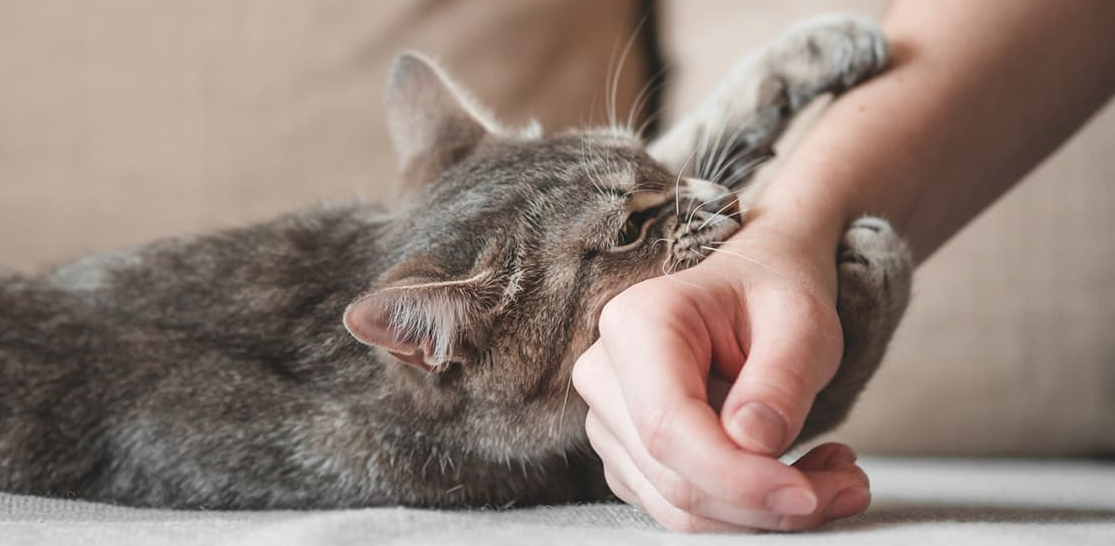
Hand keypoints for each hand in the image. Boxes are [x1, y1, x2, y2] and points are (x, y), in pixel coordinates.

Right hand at [572, 221, 870, 531]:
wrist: (754, 287)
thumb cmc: (771, 293)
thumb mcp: (802, 320)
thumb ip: (782, 379)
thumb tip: (756, 443)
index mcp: (637, 323)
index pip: (668, 427)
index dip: (738, 478)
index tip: (807, 493)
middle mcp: (606, 374)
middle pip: (674, 478)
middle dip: (766, 502)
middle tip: (848, 485)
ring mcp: (609, 420)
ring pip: (679, 507)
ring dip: (763, 512)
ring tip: (833, 473)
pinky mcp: (628, 456)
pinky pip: (682, 509)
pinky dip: (745, 510)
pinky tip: (791, 471)